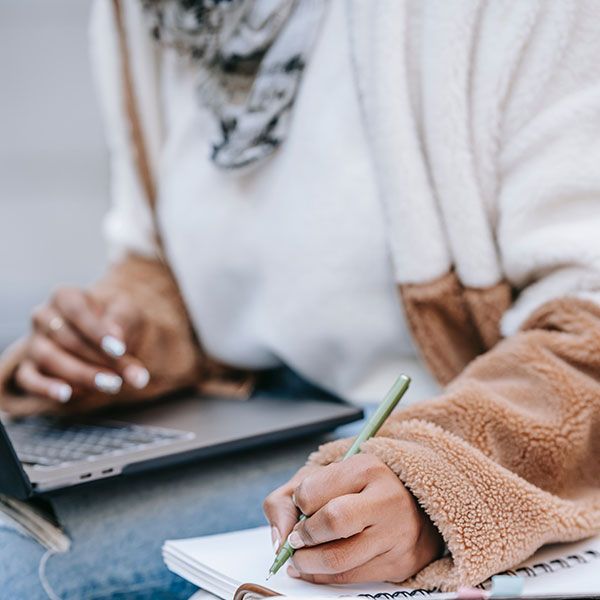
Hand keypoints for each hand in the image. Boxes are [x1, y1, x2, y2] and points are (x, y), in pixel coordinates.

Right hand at [11, 286, 149, 414]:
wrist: (110, 335)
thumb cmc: (117, 319)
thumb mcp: (127, 312)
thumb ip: (123, 323)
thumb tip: (117, 340)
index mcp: (66, 296)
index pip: (77, 311)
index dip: (97, 331)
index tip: (119, 349)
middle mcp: (43, 316)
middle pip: (66, 338)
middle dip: (98, 359)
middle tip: (122, 376)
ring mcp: (33, 342)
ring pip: (48, 358)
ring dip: (80, 374)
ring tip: (111, 385)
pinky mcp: (28, 367)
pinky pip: (28, 379)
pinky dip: (45, 388)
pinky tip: (67, 395)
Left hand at [263, 454, 443, 583]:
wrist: (414, 505)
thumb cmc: (360, 489)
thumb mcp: (323, 476)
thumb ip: (288, 498)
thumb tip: (279, 539)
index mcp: (366, 468)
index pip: (314, 490)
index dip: (298, 503)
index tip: (299, 507)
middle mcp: (386, 499)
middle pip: (332, 522)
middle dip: (303, 537)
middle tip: (295, 540)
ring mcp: (396, 533)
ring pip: (339, 560)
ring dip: (308, 564)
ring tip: (300, 558)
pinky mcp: (400, 562)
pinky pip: (352, 578)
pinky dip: (324, 577)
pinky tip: (315, 568)